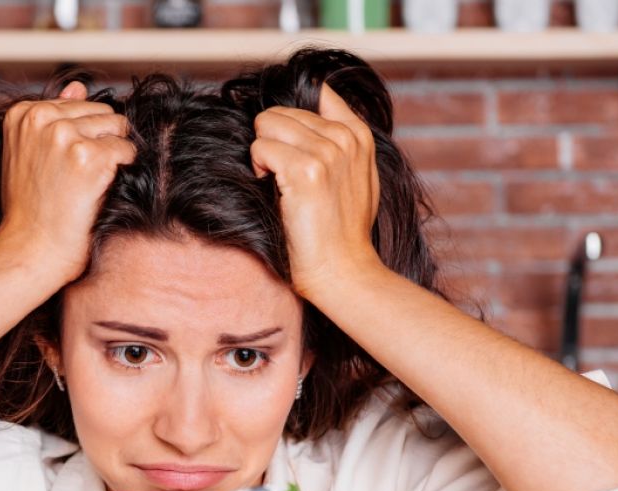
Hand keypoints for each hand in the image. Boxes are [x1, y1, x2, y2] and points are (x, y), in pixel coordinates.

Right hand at [0, 81, 135, 284]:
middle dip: (100, 143)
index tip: (62, 167)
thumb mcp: (30, 153)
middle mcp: (42, 118)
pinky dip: (122, 173)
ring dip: (113, 157)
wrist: (31, 250)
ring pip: (118, 128)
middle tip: (78, 179)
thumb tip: (79, 86)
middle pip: (102, 113)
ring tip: (87, 183)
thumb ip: (55, 116)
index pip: (79, 105)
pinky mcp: (89, 156)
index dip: (81, 138)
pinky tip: (98, 191)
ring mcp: (64, 135)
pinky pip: (128, 151)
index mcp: (23, 112)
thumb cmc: (31, 209)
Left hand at [250, 83, 382, 299]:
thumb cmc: (341, 231)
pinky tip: (273, 191)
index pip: (319, 92)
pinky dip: (258, 168)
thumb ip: (340, 140)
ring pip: (267, 125)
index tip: (287, 142)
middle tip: (282, 175)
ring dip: (262, 155)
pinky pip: (260, 148)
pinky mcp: (305, 171)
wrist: (342, 270)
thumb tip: (310, 107)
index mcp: (359, 135)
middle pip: (282, 112)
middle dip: (273, 140)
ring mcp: (327, 153)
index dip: (290, 116)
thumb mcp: (357, 176)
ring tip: (278, 183)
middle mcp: (345, 138)